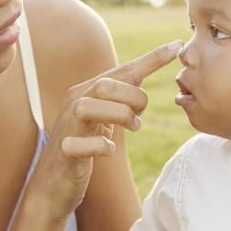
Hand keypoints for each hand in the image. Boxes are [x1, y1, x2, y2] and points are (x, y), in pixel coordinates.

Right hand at [27, 41, 183, 220]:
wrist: (52, 185)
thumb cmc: (81, 148)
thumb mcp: (101, 120)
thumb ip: (117, 100)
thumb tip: (142, 81)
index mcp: (86, 92)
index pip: (122, 70)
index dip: (151, 59)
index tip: (178, 46)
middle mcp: (73, 104)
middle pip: (106, 85)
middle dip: (133, 98)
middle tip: (139, 117)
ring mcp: (67, 127)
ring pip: (89, 106)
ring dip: (119, 116)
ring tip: (132, 128)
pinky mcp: (64, 153)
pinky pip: (81, 144)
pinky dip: (101, 146)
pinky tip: (108, 149)